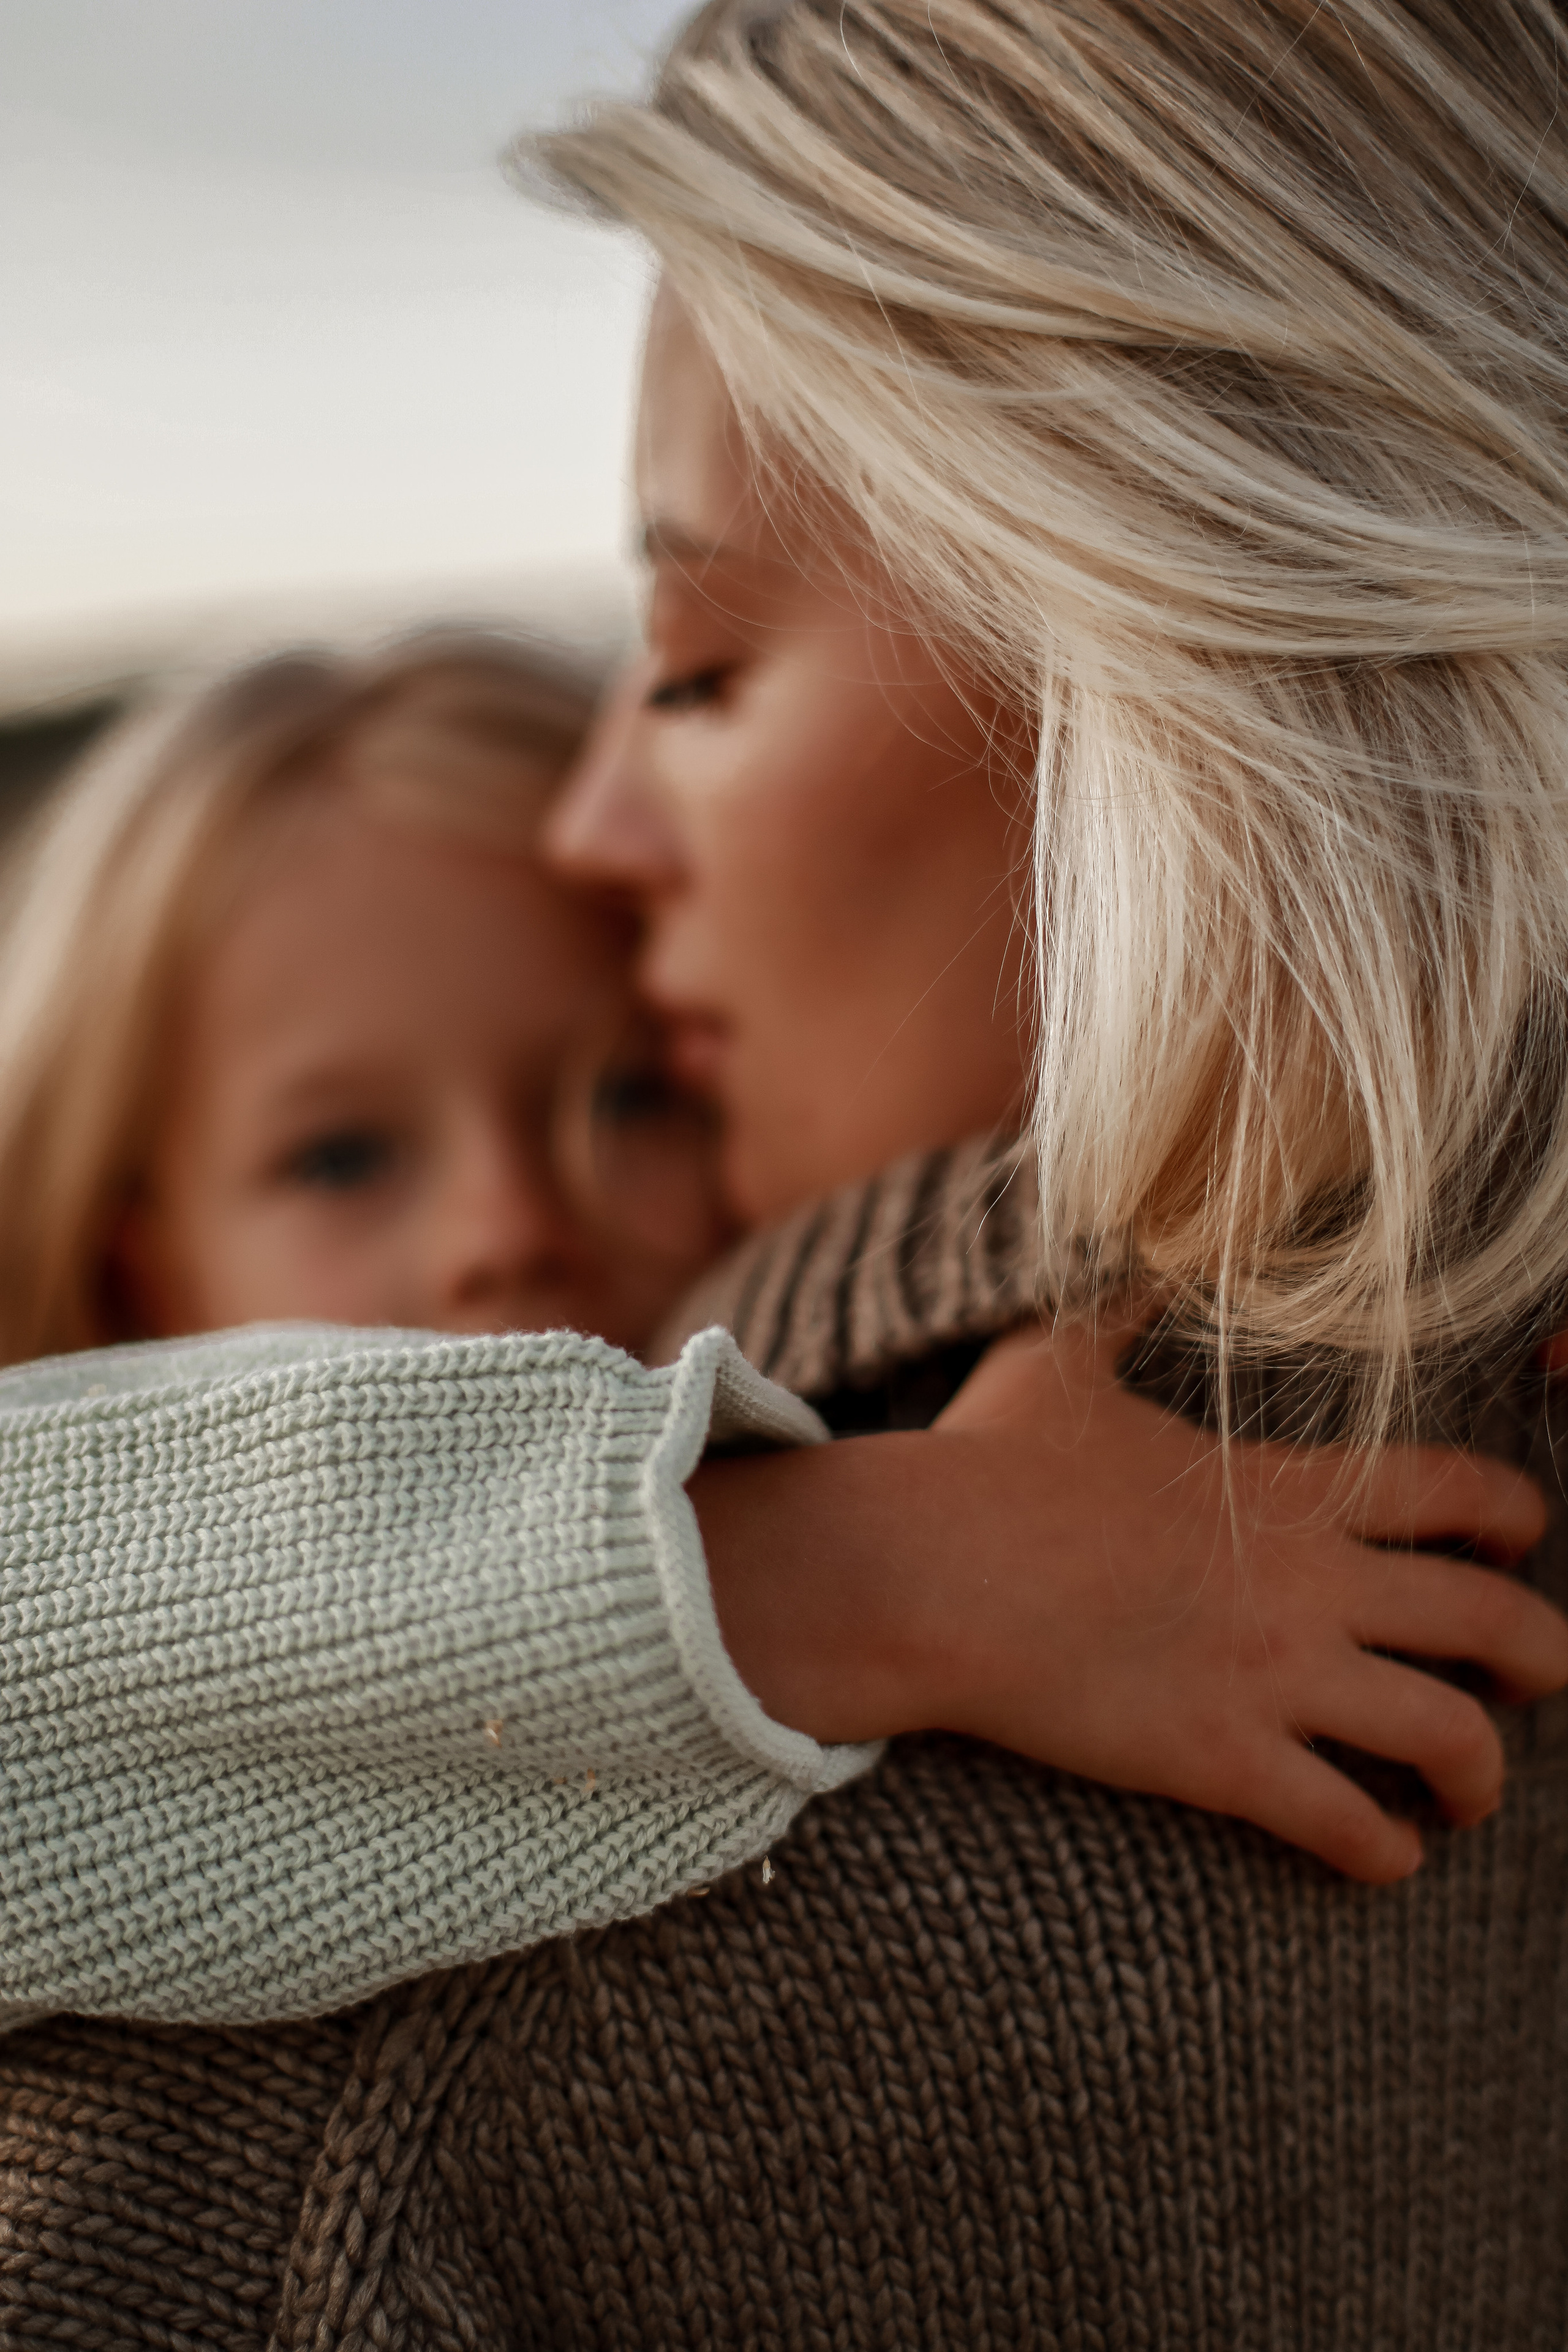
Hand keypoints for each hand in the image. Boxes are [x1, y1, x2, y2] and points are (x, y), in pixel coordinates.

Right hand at [694, 1319, 1567, 1882]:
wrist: (927, 1569)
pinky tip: (1383, 1857)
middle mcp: (1310, 1583)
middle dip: (1541, 1657)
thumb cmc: (987, 1464)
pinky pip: (1347, 1826)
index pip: (1457, 1492)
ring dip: (1480, 1775)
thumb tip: (1134, 1252)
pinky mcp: (1222, 1760)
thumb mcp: (1059, 1360)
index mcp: (1286, 1488)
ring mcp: (1273, 1676)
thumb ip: (1120, 1308)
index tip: (1523, 1540)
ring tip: (1469, 1797)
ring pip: (1449, 1739)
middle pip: (1494, 1623)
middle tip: (1536, 1679)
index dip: (1514, 1516)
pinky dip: (1384, 1852)